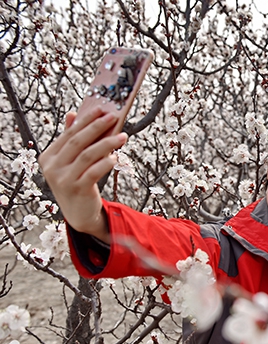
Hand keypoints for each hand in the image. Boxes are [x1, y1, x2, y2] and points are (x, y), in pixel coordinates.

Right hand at [38, 107, 125, 242]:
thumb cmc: (76, 182)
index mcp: (48, 157)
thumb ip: (70, 140)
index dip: (85, 120)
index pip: (68, 134)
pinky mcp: (77, 190)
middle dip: (96, 127)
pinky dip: (105, 163)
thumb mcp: (69, 162)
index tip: (101, 109)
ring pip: (87, 155)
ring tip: (122, 136)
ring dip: (107, 143)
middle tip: (113, 117)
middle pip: (77, 142)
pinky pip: (94, 172)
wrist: (78, 213)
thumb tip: (72, 114)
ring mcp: (63, 179)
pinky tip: (115, 157)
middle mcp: (52, 167)